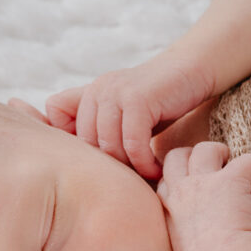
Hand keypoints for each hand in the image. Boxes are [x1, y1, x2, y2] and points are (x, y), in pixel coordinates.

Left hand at [44, 53, 214, 178]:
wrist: (193, 72)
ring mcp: (115, 92)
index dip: (78, 149)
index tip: (107, 164)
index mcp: (89, 94)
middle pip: (86, 144)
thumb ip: (101, 127)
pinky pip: (133, 143)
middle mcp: (97, 90)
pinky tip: (157, 169)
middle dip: (110, 167)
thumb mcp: (124, 114)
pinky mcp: (137, 99)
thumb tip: (77, 164)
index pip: (58, 124)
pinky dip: (145, 162)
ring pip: (109, 146)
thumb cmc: (160, 102)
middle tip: (132, 178)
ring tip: (147, 176)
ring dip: (130, 169)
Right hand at [156, 142, 250, 250]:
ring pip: (209, 147)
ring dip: (225, 155)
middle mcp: (180, 192)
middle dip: (195, 157)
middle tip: (217, 170)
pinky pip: (249, 159)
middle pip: (177, 155)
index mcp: (166, 211)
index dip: (180, 181)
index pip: (164, 181)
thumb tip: (207, 241)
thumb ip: (188, 241)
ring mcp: (204, 182)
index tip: (198, 193)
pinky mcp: (231, 179)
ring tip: (243, 173)